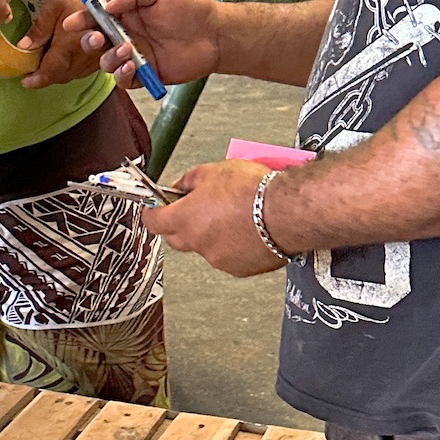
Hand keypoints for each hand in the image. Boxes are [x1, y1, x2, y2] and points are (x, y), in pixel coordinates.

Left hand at [19, 0, 120, 87]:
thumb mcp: (54, 2)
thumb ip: (40, 28)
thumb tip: (25, 47)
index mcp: (70, 45)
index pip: (51, 71)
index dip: (37, 79)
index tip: (25, 81)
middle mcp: (86, 55)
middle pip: (62, 76)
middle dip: (46, 77)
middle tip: (32, 74)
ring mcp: (98, 54)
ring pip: (74, 73)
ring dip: (59, 73)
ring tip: (46, 66)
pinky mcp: (105, 51)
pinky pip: (85, 67)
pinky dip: (72, 67)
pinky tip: (64, 58)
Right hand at [59, 0, 224, 87]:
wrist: (216, 32)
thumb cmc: (191, 7)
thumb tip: (108, 5)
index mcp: (128, 14)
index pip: (98, 18)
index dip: (82, 20)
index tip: (71, 22)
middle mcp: (128, 35)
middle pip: (97, 43)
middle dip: (90, 41)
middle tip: (96, 39)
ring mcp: (136, 56)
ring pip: (108, 63)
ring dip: (110, 58)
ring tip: (127, 49)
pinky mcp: (146, 74)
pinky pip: (124, 81)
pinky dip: (122, 75)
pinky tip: (131, 65)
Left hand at [142, 161, 285, 277]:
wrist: (288, 212)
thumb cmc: (254, 191)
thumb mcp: (214, 171)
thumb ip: (190, 180)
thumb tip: (181, 186)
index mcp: (185, 219)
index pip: (152, 221)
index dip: (152, 212)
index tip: (154, 208)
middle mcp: (198, 243)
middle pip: (175, 238)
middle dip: (179, 225)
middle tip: (193, 209)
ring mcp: (218, 259)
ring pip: (204, 248)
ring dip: (210, 235)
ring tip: (232, 216)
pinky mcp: (239, 269)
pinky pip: (228, 258)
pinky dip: (232, 246)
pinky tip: (247, 231)